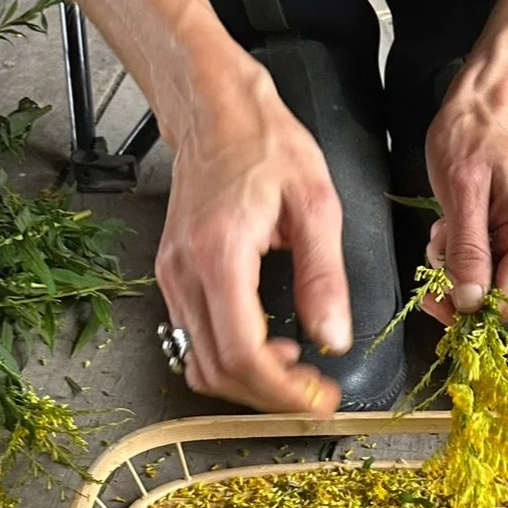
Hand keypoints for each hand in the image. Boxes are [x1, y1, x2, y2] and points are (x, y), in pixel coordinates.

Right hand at [155, 62, 350, 411]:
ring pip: (201, 363)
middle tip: (313, 393)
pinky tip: (268, 345)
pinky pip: (195, 339)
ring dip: (249, 381)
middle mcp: (185, 272)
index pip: (242, 353)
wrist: (214, 109)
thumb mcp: (316, 204)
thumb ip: (325, 276)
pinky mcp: (174, 276)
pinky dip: (232, 358)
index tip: (317, 397)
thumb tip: (334, 337)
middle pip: (217, 370)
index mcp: (220, 255)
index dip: (281, 390)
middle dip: (269, 395)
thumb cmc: (263, 143)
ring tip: (294, 369)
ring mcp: (173, 276)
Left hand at [421, 84, 507, 324]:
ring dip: (460, 265)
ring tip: (451, 225)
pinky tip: (461, 227)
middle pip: (500, 296)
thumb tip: (470, 301)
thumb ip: (468, 251)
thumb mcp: (461, 191)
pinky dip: (468, 255)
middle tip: (440, 242)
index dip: (471, 308)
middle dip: (460, 280)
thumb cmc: (473, 137)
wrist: (487, 110)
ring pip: (492, 284)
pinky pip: (494, 268)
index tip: (438, 294)